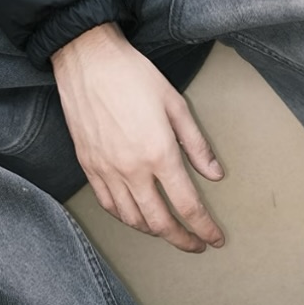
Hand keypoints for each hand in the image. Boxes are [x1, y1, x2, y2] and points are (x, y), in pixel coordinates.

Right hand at [52, 22, 224, 251]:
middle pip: (160, 222)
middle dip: (182, 239)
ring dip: (153, 231)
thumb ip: (196, 143)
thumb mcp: (175, 103)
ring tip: (168, 231)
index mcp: (158, 153)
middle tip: (196, 244)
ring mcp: (106, 171)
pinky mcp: (88, 167)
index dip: (204, 227)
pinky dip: (125, 218)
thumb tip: (215, 174)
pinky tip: (135, 216)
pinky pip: (108, 205)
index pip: (187, 205)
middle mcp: (131, 170)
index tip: (215, 239)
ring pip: (132, 219)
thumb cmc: (134, 75)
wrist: (88, 60)